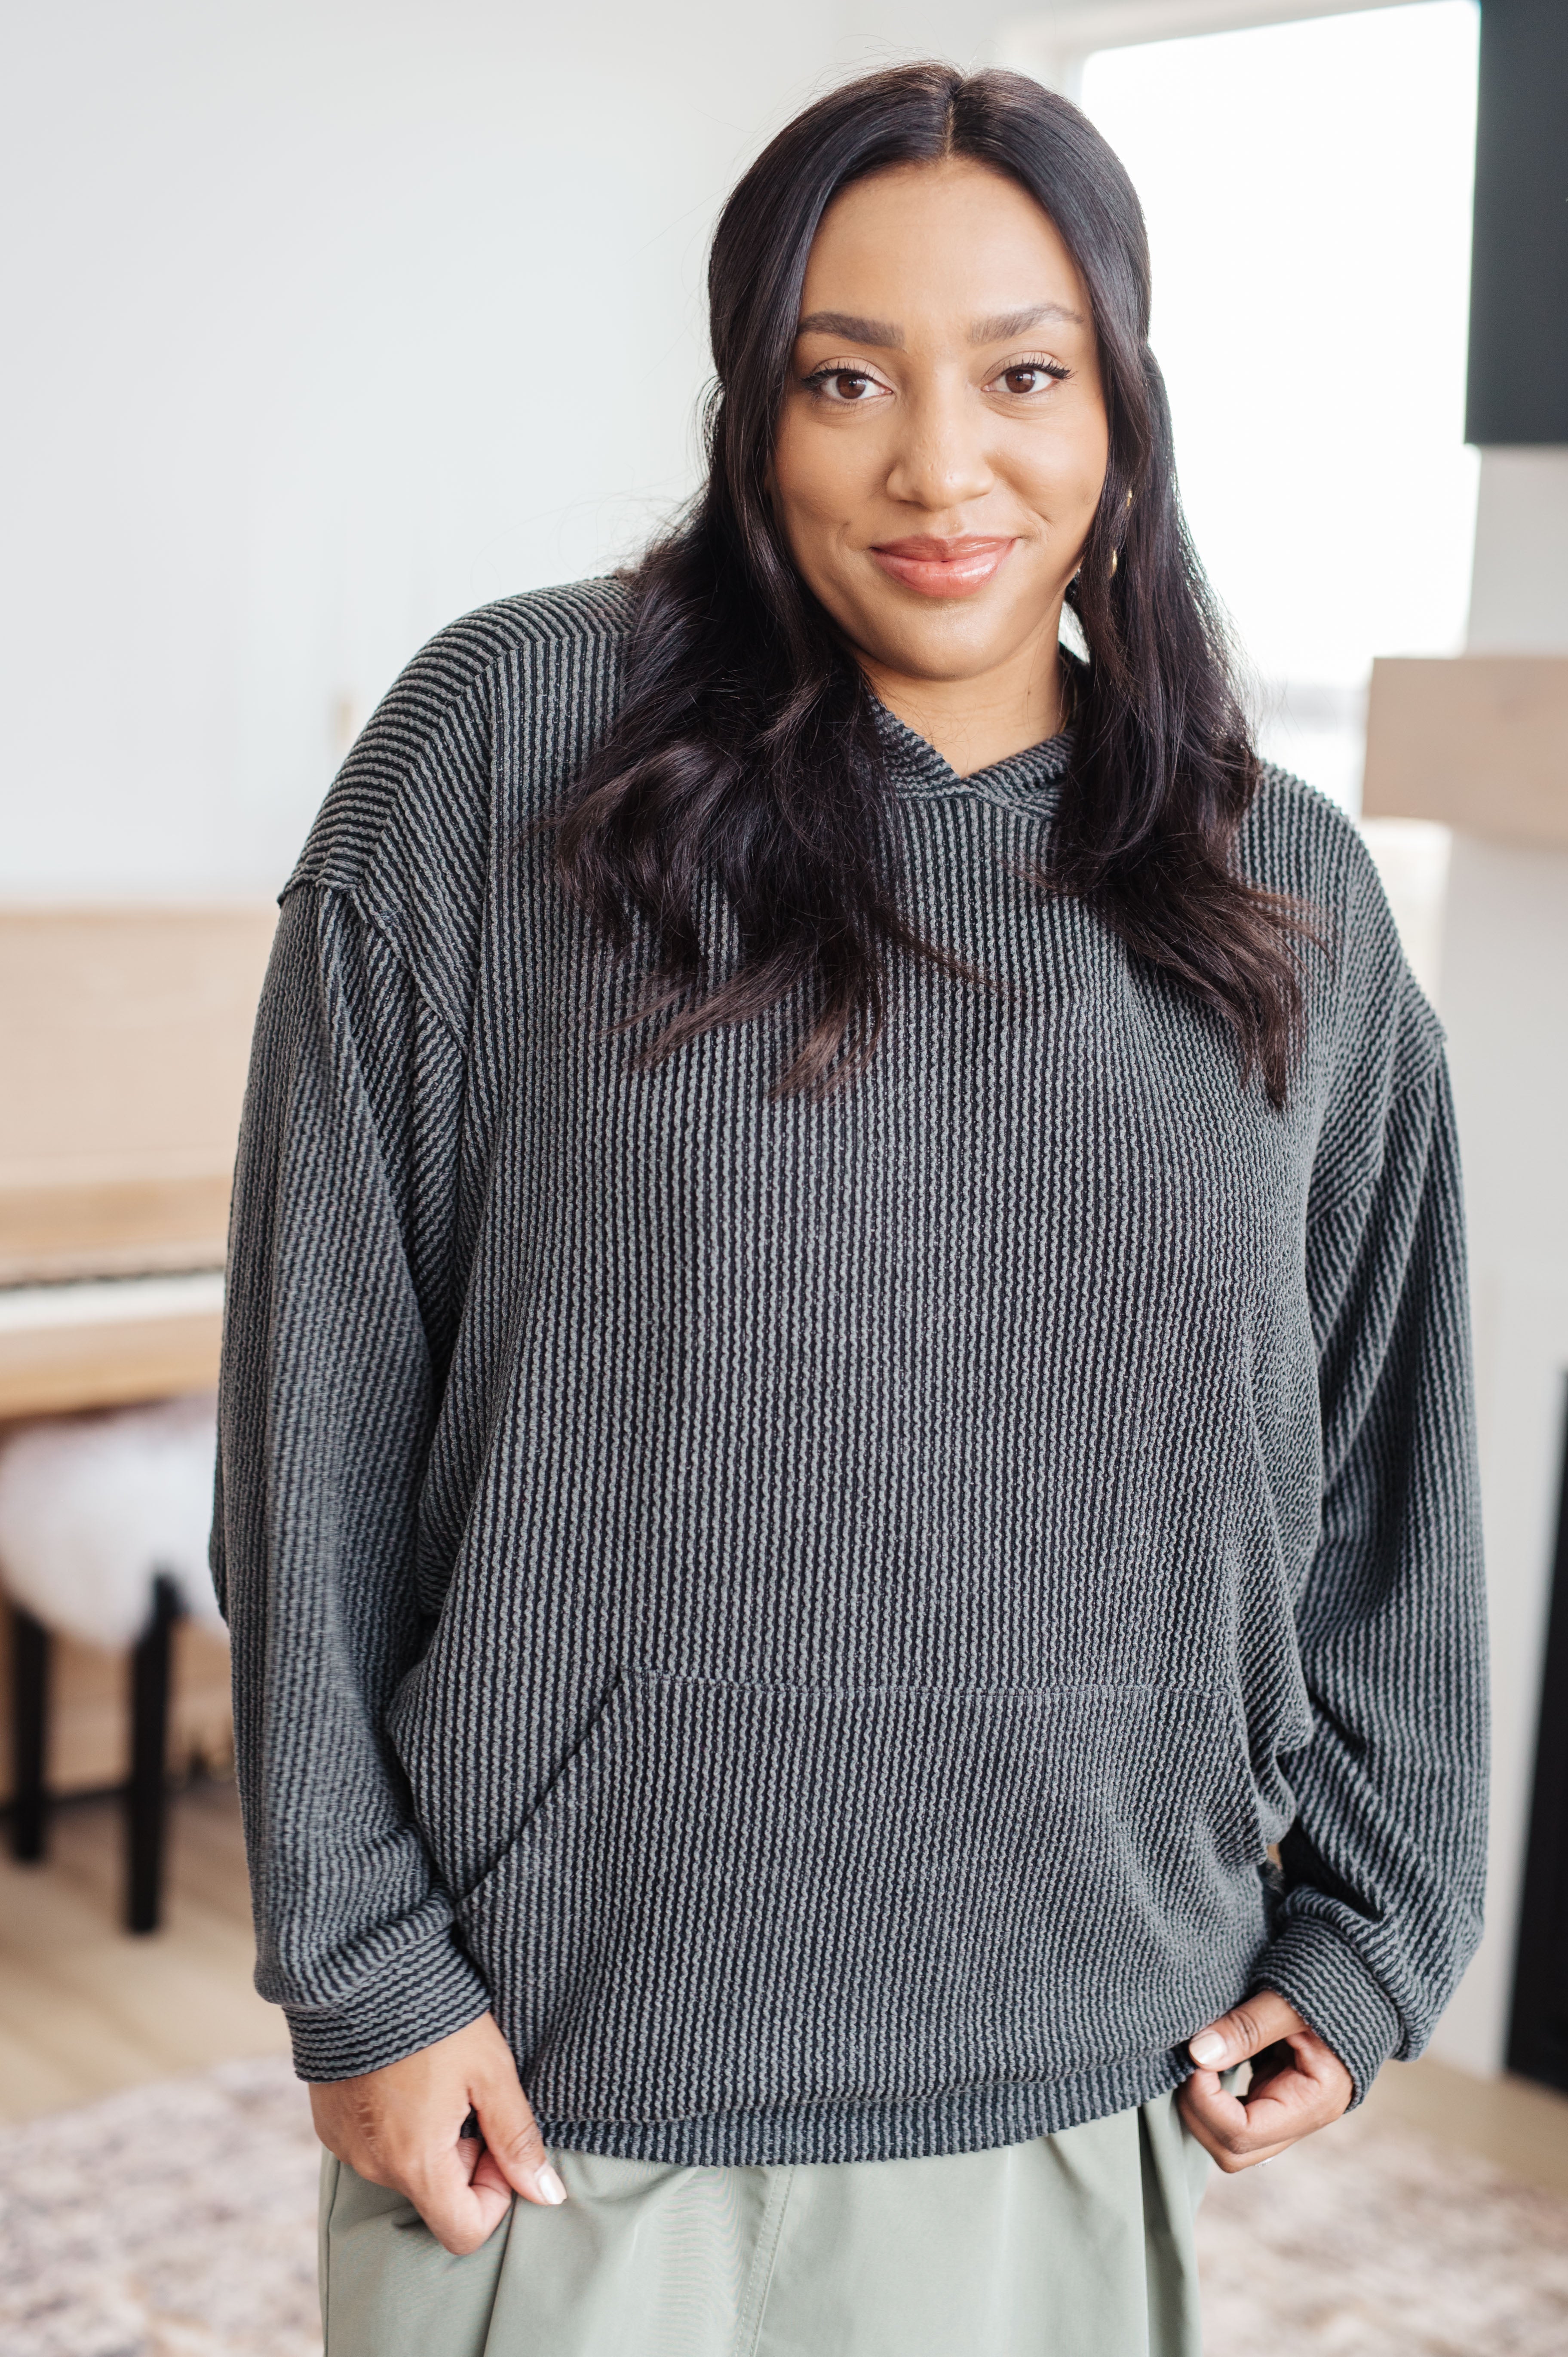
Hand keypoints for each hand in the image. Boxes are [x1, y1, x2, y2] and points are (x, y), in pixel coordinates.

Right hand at [309, 2011, 565, 2253]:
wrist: (362, 1974)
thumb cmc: (434, 2018)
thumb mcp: (491, 2072)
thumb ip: (517, 2139)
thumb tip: (548, 2195)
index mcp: (416, 2163)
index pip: (463, 2232)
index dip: (494, 2196)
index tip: (496, 2143)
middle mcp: (374, 2167)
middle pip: (435, 2195)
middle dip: (463, 2159)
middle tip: (470, 2097)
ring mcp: (346, 2148)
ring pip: (406, 2168)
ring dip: (430, 2140)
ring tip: (435, 2079)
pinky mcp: (328, 2125)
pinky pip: (374, 2146)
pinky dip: (397, 2126)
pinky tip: (404, 2077)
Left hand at [1177, 1988, 1352, 2171]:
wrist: (1362, 1984)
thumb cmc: (1333, 1989)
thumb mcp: (1291, 2001)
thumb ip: (1248, 2027)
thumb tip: (1198, 2054)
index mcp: (1314, 2103)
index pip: (1243, 2133)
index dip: (1207, 2102)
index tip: (1194, 2060)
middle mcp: (1300, 2118)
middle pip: (1232, 2150)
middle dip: (1198, 2112)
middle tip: (1187, 2063)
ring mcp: (1286, 2110)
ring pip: (1229, 2138)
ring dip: (1202, 2106)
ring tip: (1195, 2060)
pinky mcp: (1274, 2093)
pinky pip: (1233, 2113)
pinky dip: (1211, 2094)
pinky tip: (1206, 2061)